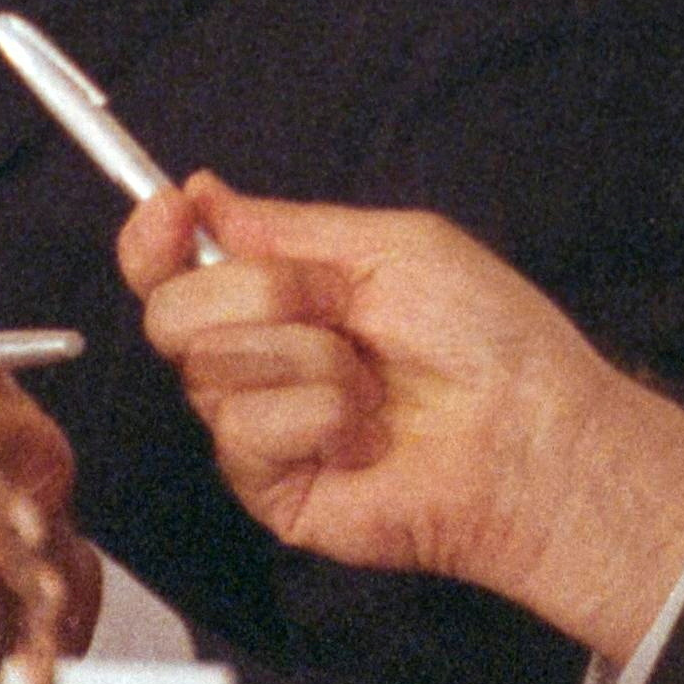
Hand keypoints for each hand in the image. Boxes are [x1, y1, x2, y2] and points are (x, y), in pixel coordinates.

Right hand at [118, 175, 683, 659]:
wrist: (532, 432)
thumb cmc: (487, 337)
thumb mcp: (392, 245)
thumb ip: (285, 225)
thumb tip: (202, 194)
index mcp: (279, 295)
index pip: (170, 266)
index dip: (151, 238)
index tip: (171, 212)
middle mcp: (256, 359)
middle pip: (170, 313)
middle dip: (258, 293)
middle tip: (339, 305)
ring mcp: (258, 427)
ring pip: (211, 367)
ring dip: (311, 356)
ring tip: (376, 382)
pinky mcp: (269, 488)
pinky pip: (247, 429)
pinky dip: (320, 416)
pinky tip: (368, 434)